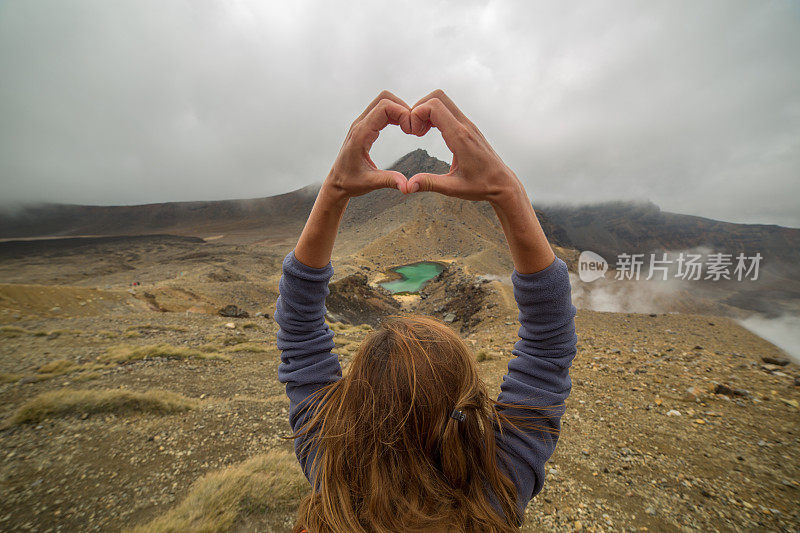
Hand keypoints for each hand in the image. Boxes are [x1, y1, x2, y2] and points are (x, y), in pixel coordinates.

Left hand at [324, 91, 412, 197]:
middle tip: (414, 126)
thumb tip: (407, 186)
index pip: (384, 107)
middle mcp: (360, 124)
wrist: (336, 182)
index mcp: (361, 134)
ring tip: (410, 127)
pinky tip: (403, 127)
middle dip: (403, 107)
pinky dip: (394, 114)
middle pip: (384, 98)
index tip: (412, 130)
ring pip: (383, 102)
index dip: (402, 113)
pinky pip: (381, 111)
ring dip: (399, 109)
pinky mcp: (364, 126)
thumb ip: (389, 181)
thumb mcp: (370, 183)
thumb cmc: (350, 182)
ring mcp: (361, 123)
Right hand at [407, 90, 522, 203]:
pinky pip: (449, 110)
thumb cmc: (481, 186)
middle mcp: (465, 126)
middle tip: (413, 129)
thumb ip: (429, 184)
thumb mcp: (453, 188)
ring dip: (427, 111)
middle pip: (438, 96)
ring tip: (420, 132)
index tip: (412, 133)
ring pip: (443, 101)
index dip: (417, 114)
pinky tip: (430, 132)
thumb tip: (408, 186)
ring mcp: (468, 125)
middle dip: (419, 108)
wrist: (502, 184)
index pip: (434, 106)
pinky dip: (435, 115)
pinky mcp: (468, 127)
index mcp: (460, 137)